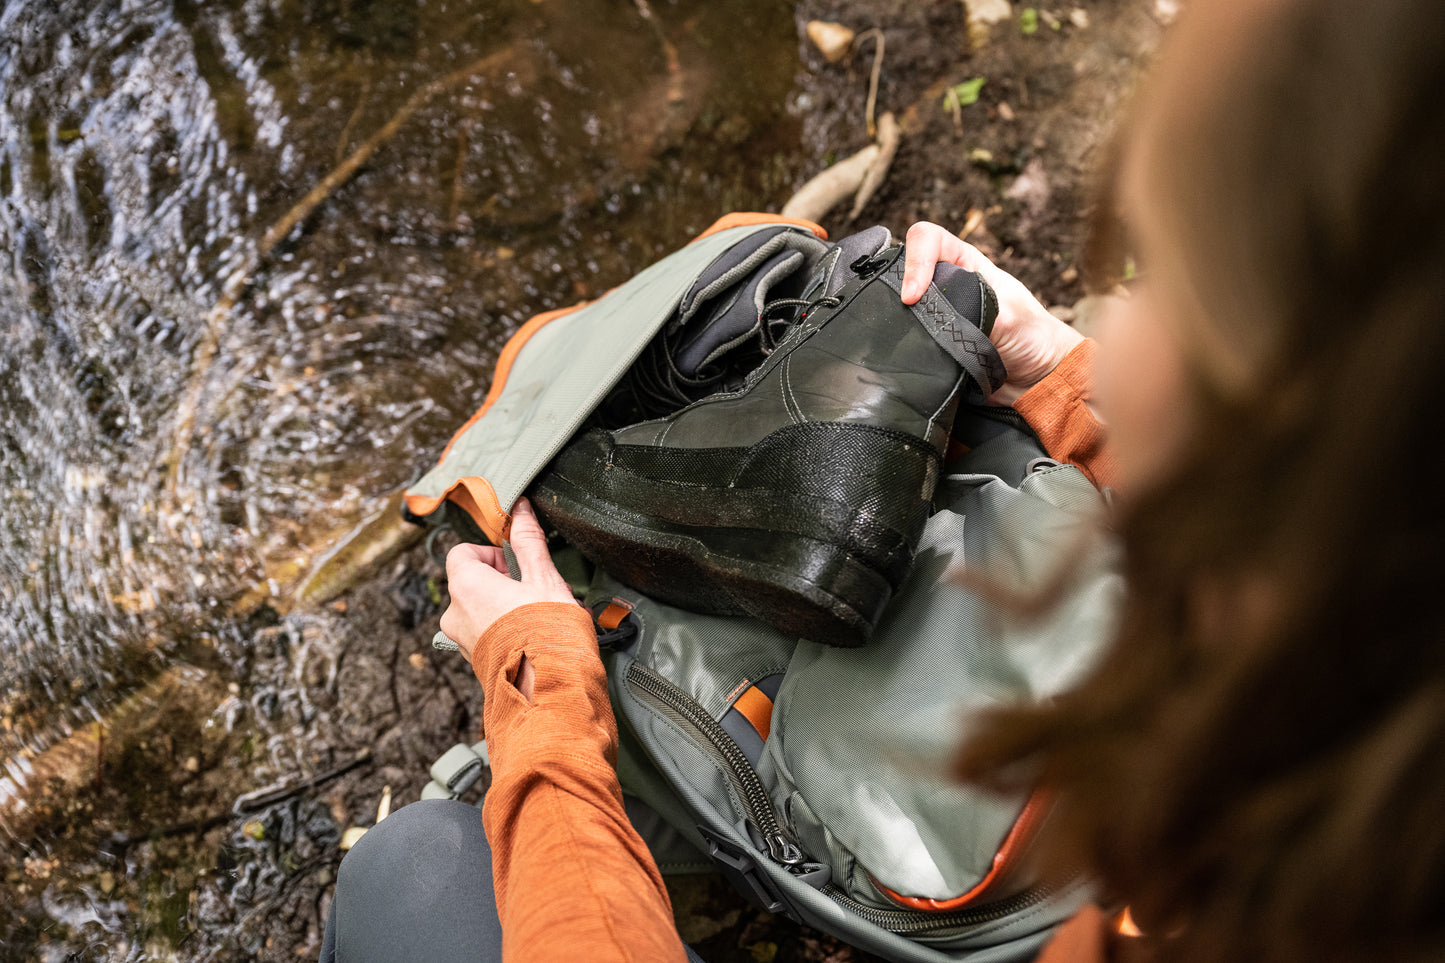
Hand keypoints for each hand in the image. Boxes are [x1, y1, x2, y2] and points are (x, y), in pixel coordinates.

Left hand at [439, 498, 577, 677]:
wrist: (550, 692)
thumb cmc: (547, 634)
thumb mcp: (544, 579)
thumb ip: (529, 542)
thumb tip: (521, 510)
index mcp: (466, 587)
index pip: (462, 552)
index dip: (491, 553)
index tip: (516, 564)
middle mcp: (455, 613)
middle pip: (471, 581)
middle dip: (502, 581)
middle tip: (533, 591)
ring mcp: (461, 640)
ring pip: (478, 608)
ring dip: (504, 606)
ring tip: (536, 616)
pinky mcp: (473, 661)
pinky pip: (484, 633)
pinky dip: (503, 629)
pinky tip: (531, 636)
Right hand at [900, 221, 1082, 404]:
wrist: (1037, 377)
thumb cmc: (1032, 335)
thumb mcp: (1007, 314)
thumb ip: (974, 307)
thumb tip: (938, 315)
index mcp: (966, 262)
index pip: (927, 239)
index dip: (915, 261)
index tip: (912, 297)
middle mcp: (945, 282)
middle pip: (904, 269)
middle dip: (900, 291)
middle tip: (908, 318)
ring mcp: (935, 313)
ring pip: (899, 305)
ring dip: (903, 322)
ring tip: (914, 340)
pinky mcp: (930, 341)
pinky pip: (906, 339)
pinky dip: (907, 347)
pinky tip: (916, 356)